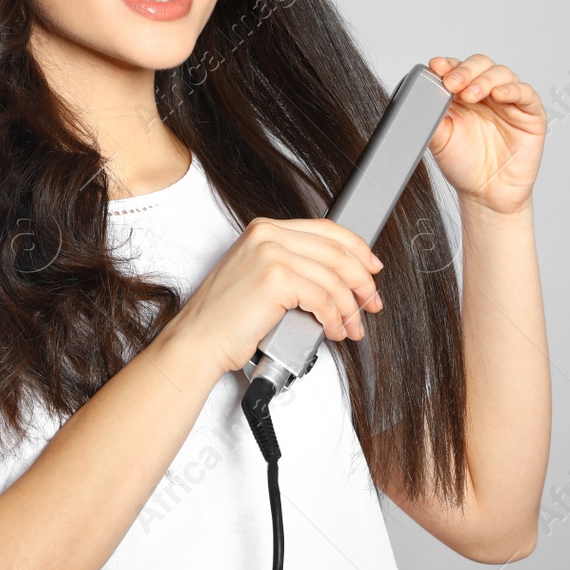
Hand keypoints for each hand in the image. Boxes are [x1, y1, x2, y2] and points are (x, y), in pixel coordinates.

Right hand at [167, 215, 385, 376]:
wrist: (198, 340)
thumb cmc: (225, 318)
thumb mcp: (260, 278)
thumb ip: (294, 266)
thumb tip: (339, 277)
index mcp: (265, 229)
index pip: (326, 229)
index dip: (356, 249)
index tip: (371, 268)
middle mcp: (268, 234)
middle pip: (336, 251)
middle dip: (362, 281)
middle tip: (371, 302)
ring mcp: (270, 253)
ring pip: (334, 278)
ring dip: (350, 308)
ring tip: (351, 327)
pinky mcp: (275, 278)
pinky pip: (323, 298)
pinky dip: (335, 318)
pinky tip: (334, 330)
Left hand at [426, 54, 545, 214]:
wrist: (485, 195)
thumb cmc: (463, 165)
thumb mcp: (439, 139)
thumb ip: (429, 115)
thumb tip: (417, 95)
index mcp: (462, 94)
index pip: (457, 68)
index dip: (448, 64)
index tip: (436, 67)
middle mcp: (486, 94)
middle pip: (480, 65)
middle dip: (465, 70)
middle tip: (453, 83)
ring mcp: (509, 102)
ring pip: (502, 74)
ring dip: (485, 79)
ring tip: (471, 94)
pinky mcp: (530, 114)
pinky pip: (526, 94)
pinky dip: (513, 90)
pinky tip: (499, 95)